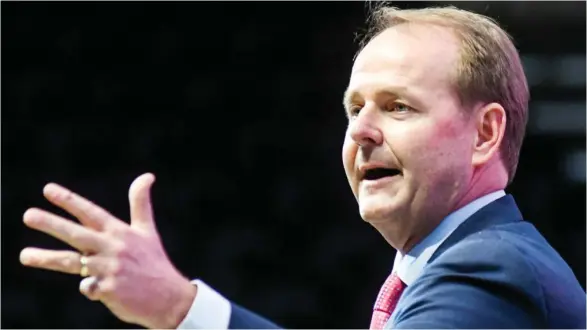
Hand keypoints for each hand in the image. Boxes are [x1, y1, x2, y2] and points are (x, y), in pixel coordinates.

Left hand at [19, 173, 196, 328]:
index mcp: (121, 232)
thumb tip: (147, 175)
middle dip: (52, 223)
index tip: (48, 190)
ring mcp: (110, 269)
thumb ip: (141, 203)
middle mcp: (114, 248)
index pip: (91, 213)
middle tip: (28, 215)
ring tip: (24, 255)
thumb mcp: (148, 231)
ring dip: (47, 258)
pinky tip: (96, 289)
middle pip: (77, 233)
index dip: (70, 201)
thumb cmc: (154, 262)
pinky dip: (88, 288)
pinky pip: (88, 287)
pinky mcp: (109, 290)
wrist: (169, 297)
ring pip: (72, 262)